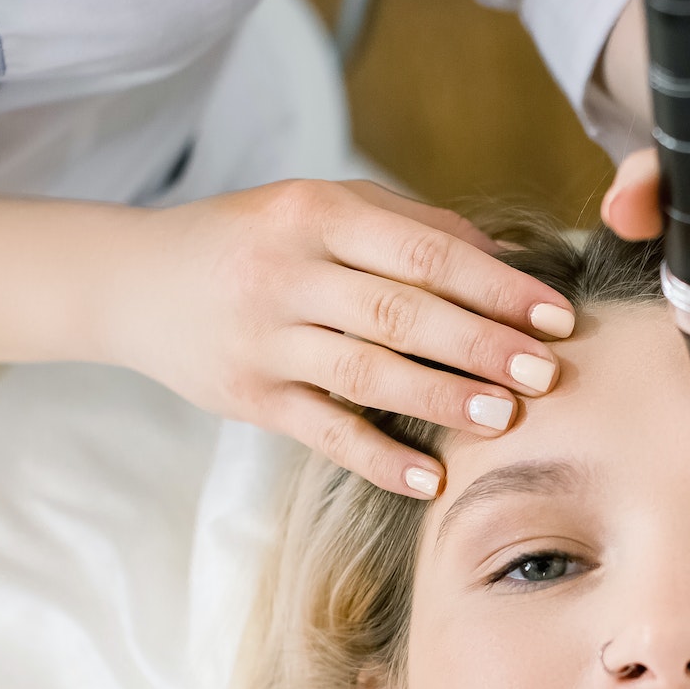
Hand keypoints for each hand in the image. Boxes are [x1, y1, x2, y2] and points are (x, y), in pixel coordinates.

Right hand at [100, 179, 575, 497]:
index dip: (495, 287)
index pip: (424, 252)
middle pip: (401, 311)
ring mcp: (265, 338)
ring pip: (366, 370)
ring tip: (503, 418)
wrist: (134, 281)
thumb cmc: (253, 240)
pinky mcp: (248, 396)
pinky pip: (323, 432)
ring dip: (440, 398)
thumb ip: (409, 225)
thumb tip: (501, 258)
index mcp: (317, 214)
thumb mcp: (320, 207)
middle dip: (481, 344)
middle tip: (546, 372)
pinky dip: (378, 458)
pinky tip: (431, 480)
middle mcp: (288, 272)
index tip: (555, 315)